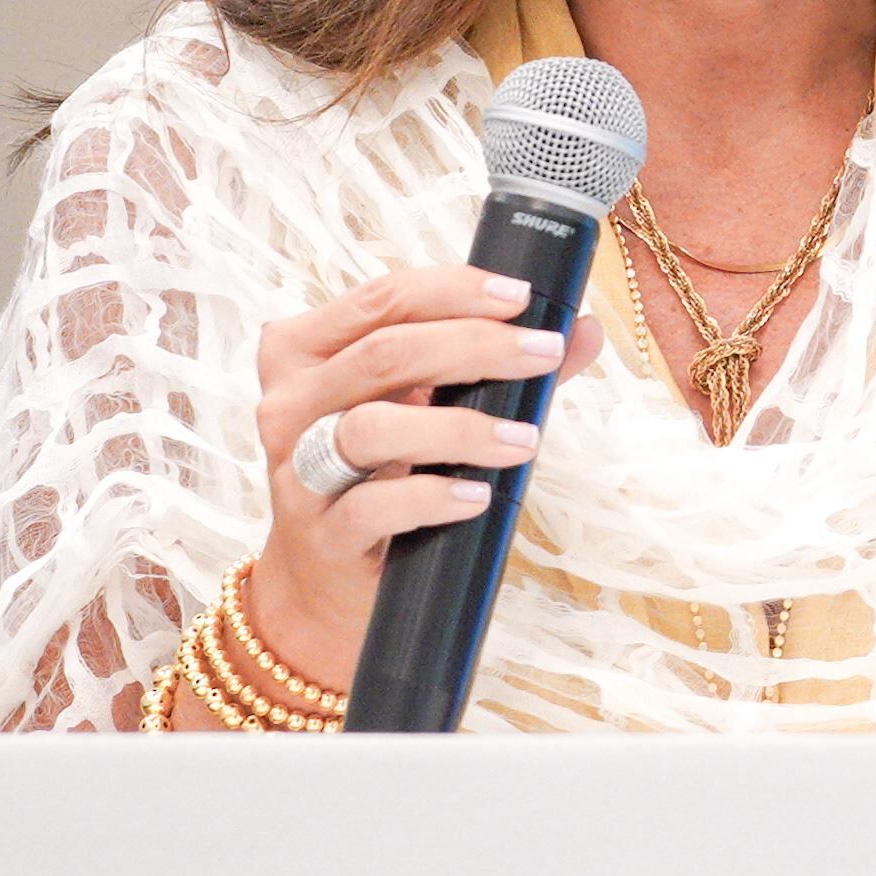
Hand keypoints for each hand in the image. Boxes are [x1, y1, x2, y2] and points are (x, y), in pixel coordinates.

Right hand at [239, 265, 603, 696]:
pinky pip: (373, 507)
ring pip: (373, 427)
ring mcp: (297, 470)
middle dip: (475, 346)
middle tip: (544, 352)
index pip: (383, 298)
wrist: (332, 584)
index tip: (521, 298)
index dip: (454, 290)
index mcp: (307, 350)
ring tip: (525, 440)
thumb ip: (500, 367)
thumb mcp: (431, 408)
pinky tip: (477, 496)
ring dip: (461, 428)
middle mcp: (290, 402)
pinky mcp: (318, 534)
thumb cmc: (386, 475)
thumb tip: (585, 330)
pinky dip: (432, 496)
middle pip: (383, 354)